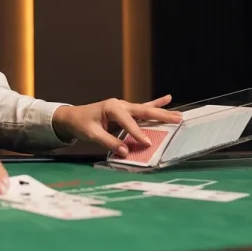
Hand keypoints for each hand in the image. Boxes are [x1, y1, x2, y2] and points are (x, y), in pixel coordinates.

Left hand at [51, 95, 182, 156]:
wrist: (72, 117)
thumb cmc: (81, 124)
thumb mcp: (91, 135)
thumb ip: (109, 142)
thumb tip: (125, 152)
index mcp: (111, 108)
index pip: (128, 122)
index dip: (137, 133)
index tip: (147, 143)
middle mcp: (120, 105)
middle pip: (143, 110)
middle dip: (160, 115)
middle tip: (178, 119)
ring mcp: (124, 106)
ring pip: (146, 109)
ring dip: (162, 112)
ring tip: (178, 114)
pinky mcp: (125, 111)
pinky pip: (142, 108)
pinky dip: (155, 104)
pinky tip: (167, 98)